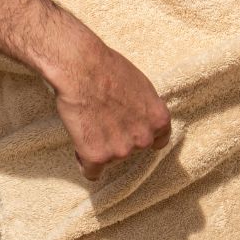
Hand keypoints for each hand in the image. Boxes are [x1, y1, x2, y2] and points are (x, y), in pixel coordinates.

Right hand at [46, 30, 171, 182]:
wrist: (82, 67)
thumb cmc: (109, 68)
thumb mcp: (141, 85)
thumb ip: (145, 109)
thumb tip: (141, 119)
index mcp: (158, 119)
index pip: (159, 140)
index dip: (142, 134)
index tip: (132, 132)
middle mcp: (144, 138)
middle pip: (133, 150)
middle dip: (120, 139)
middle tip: (104, 120)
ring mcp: (121, 151)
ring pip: (110, 159)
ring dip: (100, 147)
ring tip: (89, 121)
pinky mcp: (97, 157)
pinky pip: (91, 172)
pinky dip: (85, 161)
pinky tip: (80, 145)